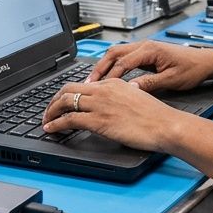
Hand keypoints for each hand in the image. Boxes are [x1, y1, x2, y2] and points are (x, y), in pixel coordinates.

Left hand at [42, 78, 187, 152]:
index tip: (63, 102)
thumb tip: (113, 106)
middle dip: (53, 100)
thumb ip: (121, 98)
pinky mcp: (99, 120)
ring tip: (46, 120)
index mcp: (113, 83)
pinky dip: (56, 124)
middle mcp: (104, 90)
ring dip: (51, 112)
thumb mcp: (136, 99)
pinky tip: (51, 129)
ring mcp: (100, 104)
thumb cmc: (157, 116)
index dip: (68, 94)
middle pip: (68, 89)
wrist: (166, 124)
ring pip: (65, 102)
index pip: (83, 84)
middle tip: (49, 110)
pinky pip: (69, 119)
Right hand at [86, 40, 212, 92]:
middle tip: (88, 84)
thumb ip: (150, 83)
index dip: (109, 77)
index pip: (122, 63)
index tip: (99, 89)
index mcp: (150, 50)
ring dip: (104, 66)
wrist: (206, 62)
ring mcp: (145, 48)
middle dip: (99, 68)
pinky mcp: (146, 54)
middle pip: (114, 53)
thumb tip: (130, 89)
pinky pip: (124, 57)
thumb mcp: (172, 80)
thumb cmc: (193, 69)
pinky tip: (109, 78)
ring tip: (94, 81)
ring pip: (117, 53)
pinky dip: (114, 66)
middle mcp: (145, 46)